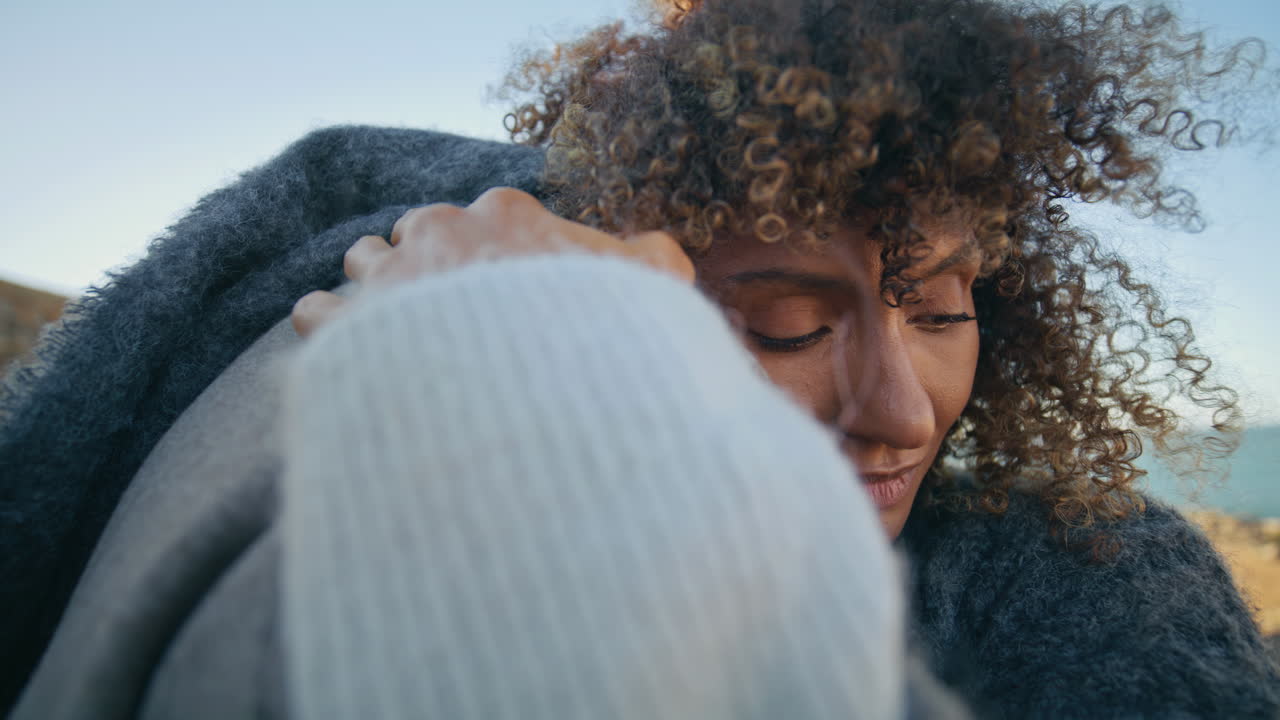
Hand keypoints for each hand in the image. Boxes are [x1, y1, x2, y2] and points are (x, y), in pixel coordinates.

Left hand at [291, 187, 693, 336]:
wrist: (538, 405)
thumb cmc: (599, 346)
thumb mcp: (655, 294)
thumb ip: (656, 264)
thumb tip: (661, 254)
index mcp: (506, 214)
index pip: (491, 216)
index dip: (499, 255)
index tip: (507, 295)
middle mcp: (439, 231)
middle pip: (420, 233)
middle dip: (431, 266)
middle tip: (454, 320)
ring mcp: (388, 278)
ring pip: (362, 262)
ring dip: (376, 289)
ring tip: (397, 332)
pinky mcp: (346, 330)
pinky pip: (316, 313)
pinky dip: (329, 329)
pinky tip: (351, 354)